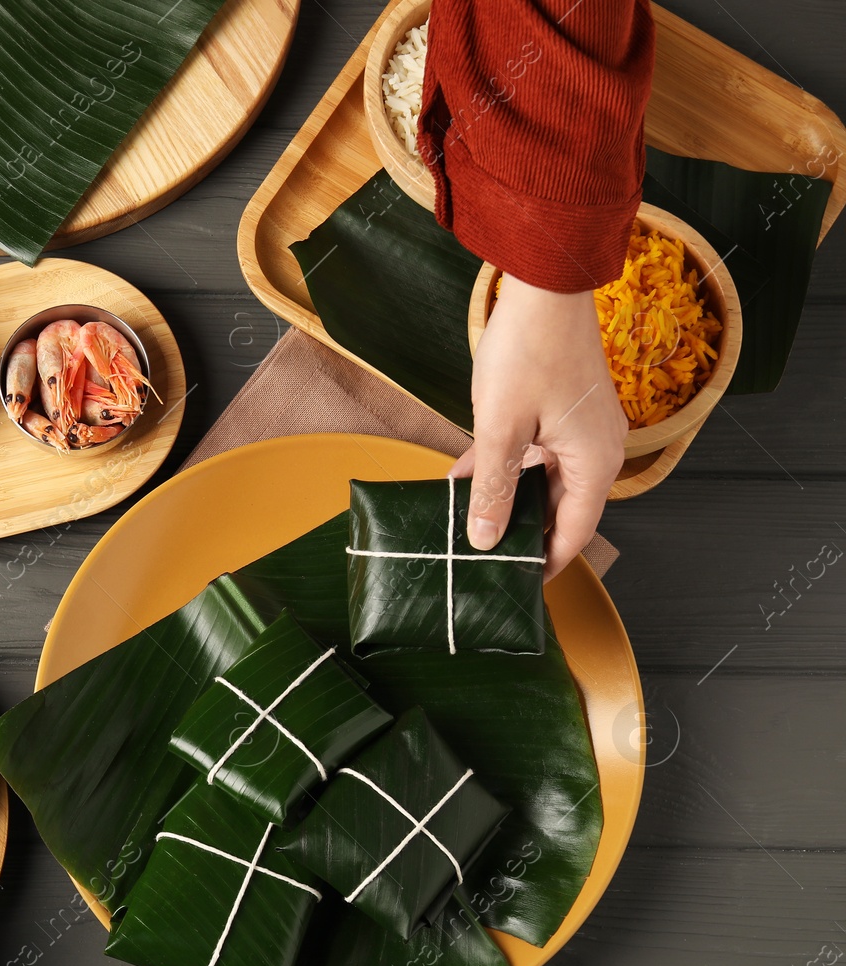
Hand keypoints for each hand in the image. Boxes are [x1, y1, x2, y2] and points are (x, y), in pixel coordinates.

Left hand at [449, 273, 626, 580]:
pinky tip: (462, 479)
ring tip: (467, 525)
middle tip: (484, 562)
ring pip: (542, 481)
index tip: (517, 587)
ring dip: (505, 498)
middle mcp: (596, 449)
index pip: (575, 533)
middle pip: (560, 509)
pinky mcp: (561, 409)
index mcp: (595, 463)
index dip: (545, 563)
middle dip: (521, 533)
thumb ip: (492, 489)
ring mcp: (580, 428)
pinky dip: (503, 467)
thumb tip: (483, 540)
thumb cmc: (529, 352)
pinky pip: (533, 452)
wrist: (544, 285)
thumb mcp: (500, 430)